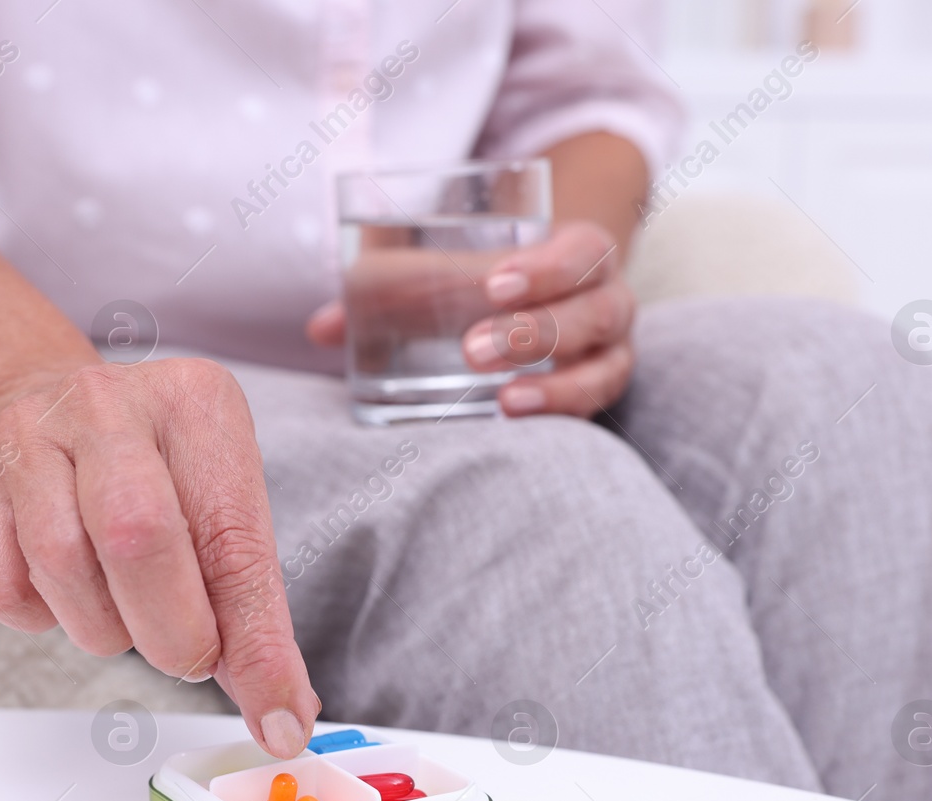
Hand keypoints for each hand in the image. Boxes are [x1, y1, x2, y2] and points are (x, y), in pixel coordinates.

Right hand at [0, 358, 319, 757]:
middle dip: (172, 632)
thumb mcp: (216, 510)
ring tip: (120, 605)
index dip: (256, 643)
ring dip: (102, 626)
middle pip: (137, 537)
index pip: (233, 540)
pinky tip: (57, 584)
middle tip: (186, 655)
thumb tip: (281, 712)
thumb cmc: (144, 472)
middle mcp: (106, 405)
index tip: (278, 718)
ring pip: (62, 567)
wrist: (31, 403)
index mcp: (193, 406)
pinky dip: (37, 615)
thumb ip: (248, 609)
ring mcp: (23, 433)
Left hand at [307, 220, 633, 417]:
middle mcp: (608, 301)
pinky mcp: (599, 396)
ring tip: (502, 400)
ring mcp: (610, 354)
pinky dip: (560, 412)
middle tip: (472, 351)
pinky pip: (595, 408)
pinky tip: (516, 419)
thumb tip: (321, 329)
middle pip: (598, 310)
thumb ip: (388, 290)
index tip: (492, 284)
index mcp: (580, 253)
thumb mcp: (451, 271)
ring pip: (605, 366)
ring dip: (553, 383)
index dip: (545, 267)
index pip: (582, 251)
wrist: (552, 302)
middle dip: (536, 331)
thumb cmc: (491, 282)